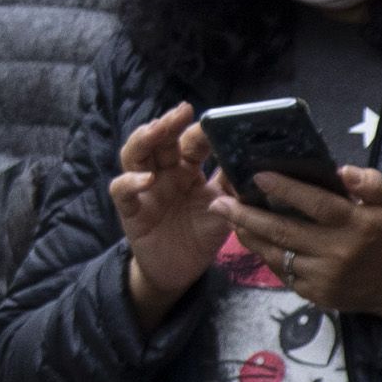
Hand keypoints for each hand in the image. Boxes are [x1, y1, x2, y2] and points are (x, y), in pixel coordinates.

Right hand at [111, 106, 221, 322]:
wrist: (180, 271)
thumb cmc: (201, 235)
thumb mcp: (224, 211)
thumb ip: (235, 190)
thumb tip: (260, 166)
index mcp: (188, 170)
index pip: (192, 143)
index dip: (201, 131)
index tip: (215, 121)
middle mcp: (164, 173)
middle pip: (162, 141)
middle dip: (170, 123)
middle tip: (182, 110)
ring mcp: (144, 189)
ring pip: (136, 155)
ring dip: (145, 140)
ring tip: (157, 130)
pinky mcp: (130, 210)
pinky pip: (122, 191)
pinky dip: (130, 181)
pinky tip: (146, 179)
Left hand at [221, 164, 381, 320]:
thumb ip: (370, 183)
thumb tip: (341, 170)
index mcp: (355, 225)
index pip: (316, 204)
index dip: (285, 189)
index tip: (258, 176)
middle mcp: (336, 252)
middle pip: (283, 231)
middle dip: (246, 215)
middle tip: (220, 201)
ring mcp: (323, 276)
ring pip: (276, 254)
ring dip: (249, 236)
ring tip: (228, 218)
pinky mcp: (316, 294)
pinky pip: (283, 273)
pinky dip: (266, 256)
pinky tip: (254, 241)